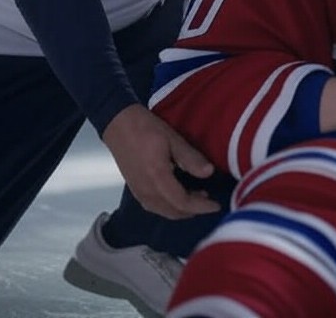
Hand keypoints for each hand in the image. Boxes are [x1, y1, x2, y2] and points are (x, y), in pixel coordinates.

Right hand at [102, 104, 220, 218]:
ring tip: (198, 196)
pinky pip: (154, 206)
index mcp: (157, 178)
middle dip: (194, 210)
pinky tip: (179, 195)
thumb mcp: (173, 139)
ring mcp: (138, 192)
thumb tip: (209, 172)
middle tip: (210, 200)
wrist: (118, 124)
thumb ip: (190, 158)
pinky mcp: (135, 189)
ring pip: (163, 211)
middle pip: (173, 211)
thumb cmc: (146, 128)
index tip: (217, 206)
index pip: (182, 202)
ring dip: (182, 209)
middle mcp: (146, 191)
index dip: (201, 207)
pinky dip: (170, 206)